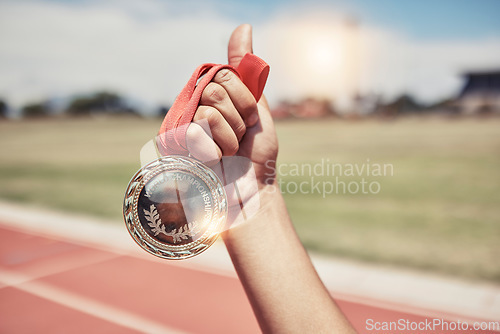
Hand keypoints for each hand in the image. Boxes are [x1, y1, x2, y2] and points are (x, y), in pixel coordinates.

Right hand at [186, 24, 277, 187]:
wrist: (251, 190)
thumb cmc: (256, 154)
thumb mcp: (257, 108)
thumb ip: (245, 70)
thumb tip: (242, 27)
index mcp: (213, 97)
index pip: (225, 74)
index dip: (245, 99)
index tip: (250, 120)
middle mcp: (195, 107)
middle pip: (216, 88)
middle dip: (238, 118)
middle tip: (239, 139)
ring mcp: (183, 125)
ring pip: (209, 110)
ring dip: (229, 137)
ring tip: (228, 153)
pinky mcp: (175, 146)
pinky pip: (199, 129)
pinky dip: (216, 148)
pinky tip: (214, 161)